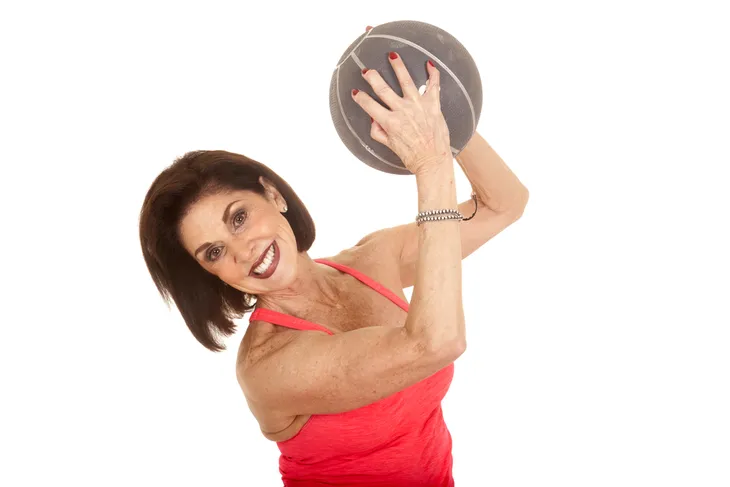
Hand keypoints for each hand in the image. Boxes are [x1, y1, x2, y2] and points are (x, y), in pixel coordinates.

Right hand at [351, 50, 450, 174]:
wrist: (433, 161)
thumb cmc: (412, 156)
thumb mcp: (391, 146)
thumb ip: (379, 132)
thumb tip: (373, 119)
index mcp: (390, 122)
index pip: (370, 105)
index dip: (360, 98)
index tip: (355, 92)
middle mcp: (402, 111)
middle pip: (383, 89)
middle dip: (372, 77)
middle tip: (366, 70)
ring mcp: (418, 106)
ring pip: (405, 80)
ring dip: (398, 66)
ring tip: (393, 55)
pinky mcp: (433, 105)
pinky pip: (433, 85)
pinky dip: (432, 73)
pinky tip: (429, 64)